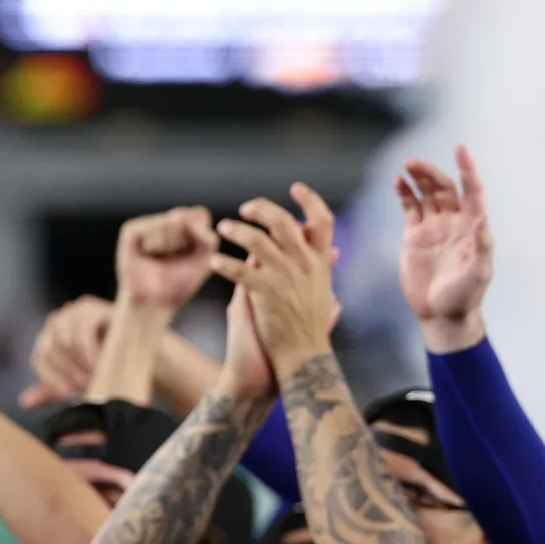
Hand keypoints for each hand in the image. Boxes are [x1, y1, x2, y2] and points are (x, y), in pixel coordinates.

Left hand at [18, 295, 111, 409]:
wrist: (146, 356)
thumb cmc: (110, 369)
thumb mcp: (79, 383)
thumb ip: (54, 390)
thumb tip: (24, 402)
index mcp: (49, 340)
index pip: (40, 360)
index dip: (51, 379)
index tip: (68, 394)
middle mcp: (58, 322)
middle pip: (50, 349)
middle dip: (68, 372)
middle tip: (85, 387)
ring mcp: (74, 311)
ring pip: (63, 340)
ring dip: (77, 362)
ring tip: (93, 377)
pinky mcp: (93, 307)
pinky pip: (82, 327)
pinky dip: (87, 349)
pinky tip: (97, 363)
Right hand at [116, 206, 217, 308]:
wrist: (155, 303)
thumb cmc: (179, 283)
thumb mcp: (205, 259)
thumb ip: (207, 236)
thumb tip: (178, 218)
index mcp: (185, 224)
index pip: (199, 214)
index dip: (200, 237)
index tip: (192, 254)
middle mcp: (165, 219)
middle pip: (184, 218)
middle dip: (184, 243)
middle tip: (172, 259)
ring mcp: (147, 224)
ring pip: (168, 224)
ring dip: (168, 247)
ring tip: (159, 260)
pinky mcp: (130, 231)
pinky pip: (151, 228)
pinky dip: (153, 245)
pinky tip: (147, 256)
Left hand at [208, 184, 338, 377]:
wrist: (303, 356)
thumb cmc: (310, 324)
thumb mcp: (323, 290)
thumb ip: (322, 267)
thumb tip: (330, 249)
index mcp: (320, 261)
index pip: (323, 221)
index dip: (310, 200)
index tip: (295, 188)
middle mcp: (305, 265)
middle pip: (284, 223)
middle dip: (263, 210)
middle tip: (245, 209)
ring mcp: (286, 278)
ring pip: (258, 243)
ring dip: (238, 232)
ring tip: (222, 229)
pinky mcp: (266, 294)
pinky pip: (241, 272)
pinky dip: (225, 265)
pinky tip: (213, 262)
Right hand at [397, 146, 492, 352]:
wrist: (440, 313)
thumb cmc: (463, 295)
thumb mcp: (478, 272)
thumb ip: (480, 245)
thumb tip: (483, 218)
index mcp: (472, 227)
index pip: (472, 192)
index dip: (467, 170)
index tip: (461, 150)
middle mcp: (454, 222)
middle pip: (445, 188)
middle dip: (431, 172)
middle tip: (413, 162)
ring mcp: (433, 227)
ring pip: (427, 194)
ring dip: (418, 178)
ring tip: (407, 166)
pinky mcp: (414, 236)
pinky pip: (409, 208)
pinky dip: (404, 194)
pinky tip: (398, 183)